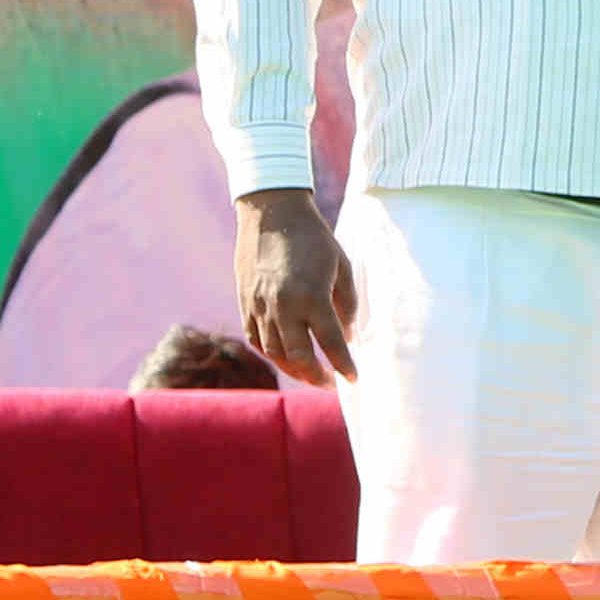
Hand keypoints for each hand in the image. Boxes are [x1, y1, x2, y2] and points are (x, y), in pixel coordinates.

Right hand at [233, 189, 357, 383]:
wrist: (271, 215)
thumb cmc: (314, 238)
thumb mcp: (341, 267)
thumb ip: (346, 303)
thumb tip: (348, 334)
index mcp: (312, 297)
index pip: (330, 343)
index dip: (344, 365)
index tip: (354, 379)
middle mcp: (282, 307)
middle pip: (298, 357)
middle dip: (315, 376)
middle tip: (329, 384)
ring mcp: (259, 307)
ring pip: (274, 352)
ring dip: (292, 369)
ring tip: (309, 375)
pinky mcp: (244, 303)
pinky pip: (255, 338)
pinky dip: (270, 352)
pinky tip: (283, 356)